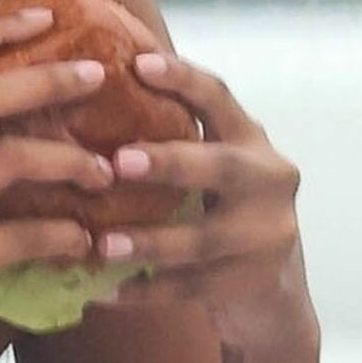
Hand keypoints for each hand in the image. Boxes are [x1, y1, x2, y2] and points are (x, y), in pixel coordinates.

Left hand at [97, 52, 315, 354]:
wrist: (272, 298)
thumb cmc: (222, 215)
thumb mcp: (215, 170)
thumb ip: (176, 140)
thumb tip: (88, 99)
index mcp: (252, 140)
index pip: (220, 99)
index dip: (183, 80)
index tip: (138, 64)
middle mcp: (269, 180)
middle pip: (222, 167)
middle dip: (170, 163)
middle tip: (119, 161)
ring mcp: (266, 235)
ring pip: (203, 239)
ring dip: (150, 241)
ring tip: (102, 245)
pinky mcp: (251, 283)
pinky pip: (191, 289)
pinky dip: (146, 290)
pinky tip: (104, 293)